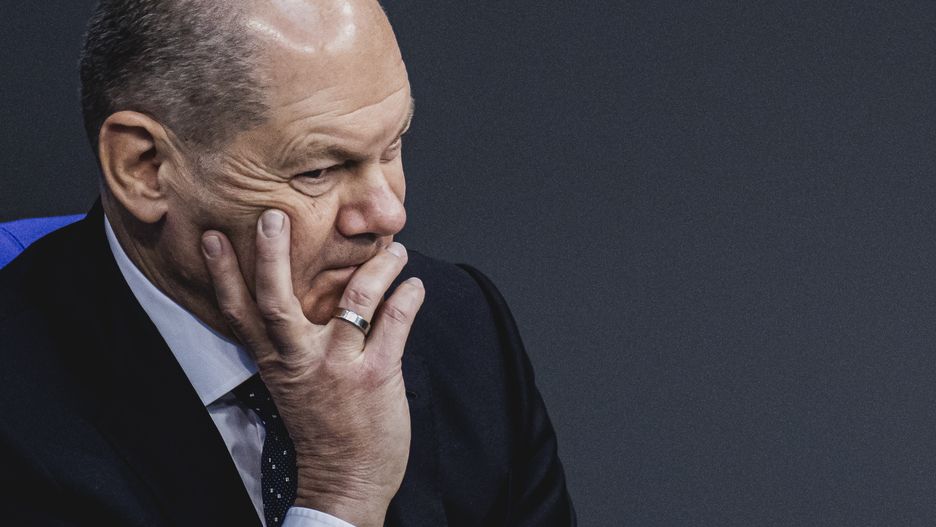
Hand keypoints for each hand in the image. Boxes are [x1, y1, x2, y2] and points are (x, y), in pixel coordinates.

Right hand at [200, 209, 424, 526]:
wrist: (346, 482)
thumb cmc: (322, 427)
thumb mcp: (294, 384)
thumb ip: (295, 342)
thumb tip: (313, 292)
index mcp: (276, 362)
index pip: (239, 314)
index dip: (224, 275)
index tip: (213, 237)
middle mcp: (301, 361)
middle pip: (277, 301)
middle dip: (274, 256)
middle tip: (275, 216)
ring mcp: (338, 368)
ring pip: (354, 301)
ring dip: (376, 267)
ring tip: (393, 247)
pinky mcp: (376, 376)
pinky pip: (394, 323)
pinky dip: (407, 297)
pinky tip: (413, 284)